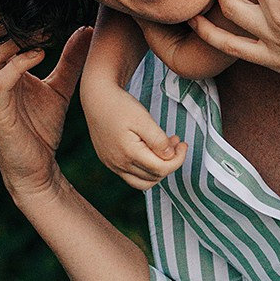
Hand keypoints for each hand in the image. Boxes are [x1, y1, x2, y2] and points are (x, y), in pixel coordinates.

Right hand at [0, 10, 90, 207]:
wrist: (37, 169)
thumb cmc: (42, 129)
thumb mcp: (60, 88)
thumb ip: (70, 61)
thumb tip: (86, 30)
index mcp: (4, 70)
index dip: (14, 15)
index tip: (39, 2)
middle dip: (8, 21)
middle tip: (35, 8)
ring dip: (14, 40)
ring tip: (41, 29)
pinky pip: (0, 82)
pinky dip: (17, 65)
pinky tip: (38, 55)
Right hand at [82, 73, 186, 190]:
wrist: (96, 99)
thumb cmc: (120, 106)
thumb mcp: (143, 119)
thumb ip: (158, 140)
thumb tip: (170, 157)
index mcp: (128, 153)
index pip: (161, 169)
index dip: (178, 159)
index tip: (183, 144)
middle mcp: (119, 164)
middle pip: (154, 177)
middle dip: (170, 162)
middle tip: (176, 143)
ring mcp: (112, 165)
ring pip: (143, 182)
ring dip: (159, 169)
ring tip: (165, 148)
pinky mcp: (109, 162)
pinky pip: (131, 176)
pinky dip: (146, 168)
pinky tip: (150, 151)